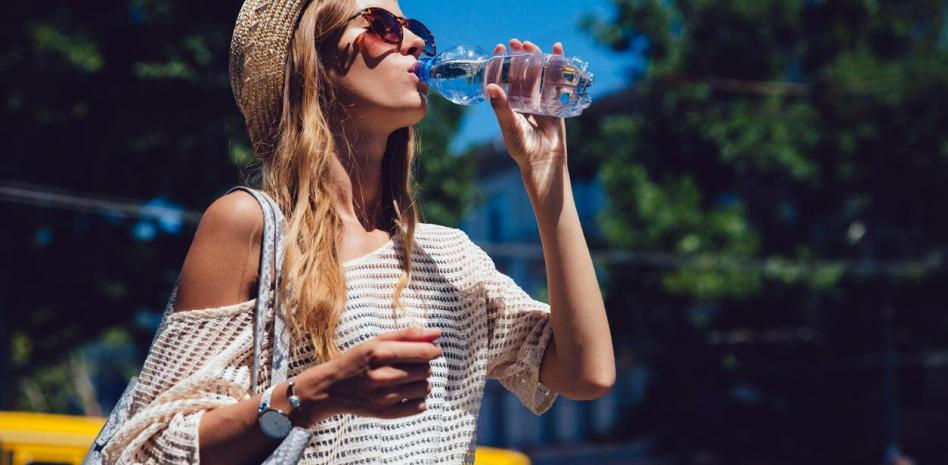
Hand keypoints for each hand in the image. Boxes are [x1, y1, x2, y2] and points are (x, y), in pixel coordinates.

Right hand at [293, 327, 441, 423]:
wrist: (331, 389)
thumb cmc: (357, 361)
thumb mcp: (377, 342)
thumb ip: (408, 335)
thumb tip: (438, 333)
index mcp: (379, 353)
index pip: (424, 352)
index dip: (432, 350)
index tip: (430, 350)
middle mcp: (382, 376)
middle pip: (426, 370)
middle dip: (423, 365)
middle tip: (409, 365)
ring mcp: (385, 397)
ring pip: (426, 388)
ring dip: (421, 382)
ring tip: (405, 379)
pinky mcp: (386, 414)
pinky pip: (420, 407)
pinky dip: (418, 399)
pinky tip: (404, 393)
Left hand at [487, 39, 568, 170]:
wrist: (544, 160)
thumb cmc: (522, 147)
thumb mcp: (509, 125)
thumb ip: (501, 106)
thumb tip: (490, 85)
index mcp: (509, 104)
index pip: (503, 79)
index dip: (500, 64)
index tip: (499, 49)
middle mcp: (523, 100)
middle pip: (520, 72)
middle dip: (518, 57)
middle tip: (514, 42)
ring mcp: (540, 100)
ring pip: (537, 74)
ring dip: (535, 58)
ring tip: (530, 44)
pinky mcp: (555, 102)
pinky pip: (556, 80)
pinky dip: (558, 65)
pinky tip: (557, 50)